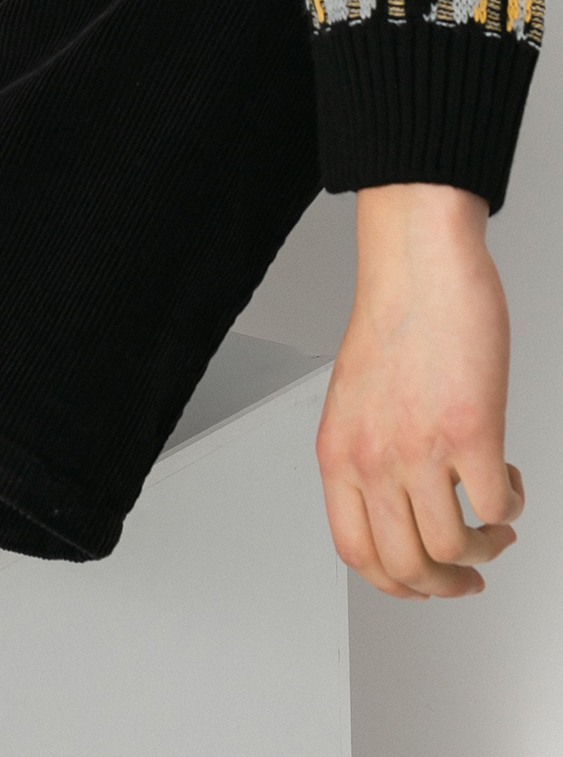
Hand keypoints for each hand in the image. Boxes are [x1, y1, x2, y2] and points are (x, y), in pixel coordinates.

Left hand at [316, 183, 523, 598]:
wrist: (418, 265)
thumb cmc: (394, 320)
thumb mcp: (354, 401)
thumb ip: (366, 455)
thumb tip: (397, 510)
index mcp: (338, 452)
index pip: (356, 552)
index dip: (397, 584)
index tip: (427, 583)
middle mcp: (372, 456)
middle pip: (406, 566)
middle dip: (446, 584)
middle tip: (471, 574)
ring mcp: (419, 448)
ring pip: (453, 549)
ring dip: (484, 550)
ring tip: (497, 526)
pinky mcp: (470, 432)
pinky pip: (497, 506)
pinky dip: (512, 508)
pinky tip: (511, 481)